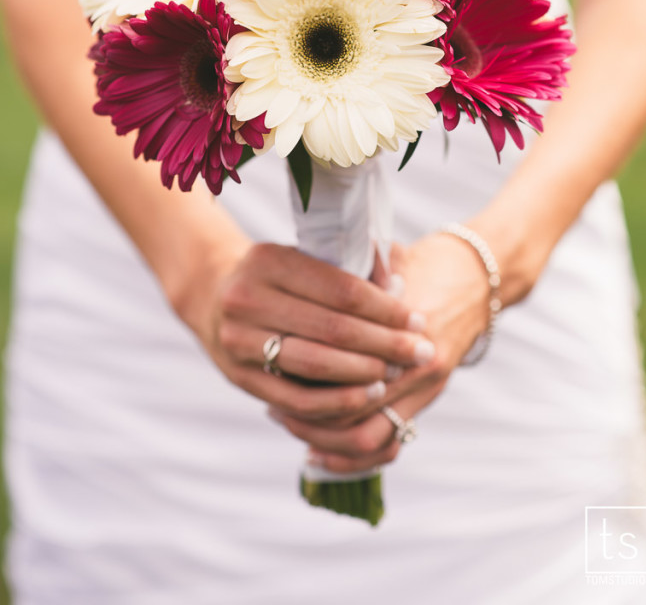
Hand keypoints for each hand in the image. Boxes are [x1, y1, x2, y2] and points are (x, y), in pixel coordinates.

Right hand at [178, 239, 436, 422]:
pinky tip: (367, 396)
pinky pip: (296, 398)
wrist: (211, 293)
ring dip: (365, 373)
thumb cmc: (275, 274)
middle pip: (334, 328)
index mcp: (270, 260)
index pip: (342, 290)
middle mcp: (249, 298)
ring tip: (398, 373)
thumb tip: (401, 287)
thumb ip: (346, 269)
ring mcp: (239, 340)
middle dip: (386, 343)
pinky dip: (337, 401)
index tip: (418, 319)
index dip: (386, 309)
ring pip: (316, 364)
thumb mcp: (301, 256)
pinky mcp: (239, 377)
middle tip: (422, 352)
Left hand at [271, 230, 490, 470]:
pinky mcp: (424, 404)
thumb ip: (352, 272)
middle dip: (307, 407)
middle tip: (272, 399)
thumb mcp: (388, 259)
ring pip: (365, 437)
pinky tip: (315, 452)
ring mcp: (424, 391)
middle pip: (351, 407)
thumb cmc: (421, 265)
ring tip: (289, 423)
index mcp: (406, 327)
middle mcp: (418, 367)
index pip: (347, 363)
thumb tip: (301, 274)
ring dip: (323, 437)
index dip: (305, 366)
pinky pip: (385, 447)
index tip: (275, 361)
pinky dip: (349, 458)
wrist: (474, 281)